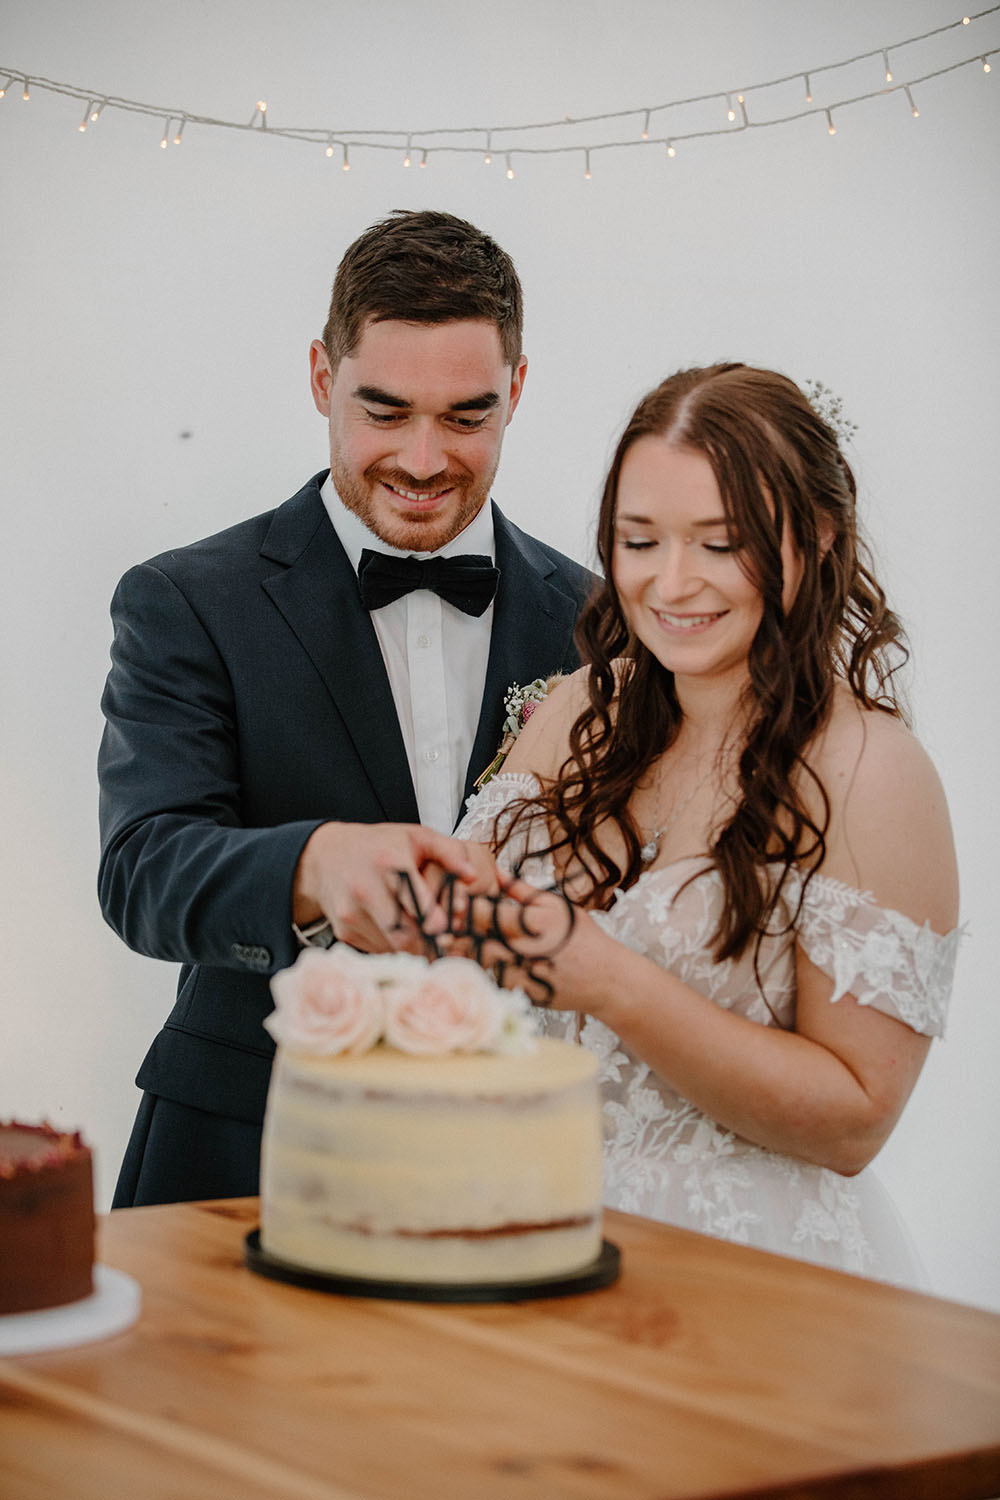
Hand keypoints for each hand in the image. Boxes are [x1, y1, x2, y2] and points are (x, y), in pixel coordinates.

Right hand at [292, 822, 482, 953]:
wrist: (325, 855)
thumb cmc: (379, 845)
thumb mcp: (415, 836)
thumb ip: (450, 852)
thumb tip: (473, 877)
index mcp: (390, 864)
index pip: (422, 910)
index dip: (444, 926)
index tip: (456, 929)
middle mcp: (366, 890)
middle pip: (408, 938)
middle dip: (432, 945)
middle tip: (450, 946)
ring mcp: (352, 914)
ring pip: (395, 950)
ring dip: (415, 949)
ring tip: (429, 938)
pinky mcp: (344, 932)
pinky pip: (379, 951)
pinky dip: (395, 948)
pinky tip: (403, 933)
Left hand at [459, 872, 603, 1009]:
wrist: (605, 978)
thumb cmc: (581, 937)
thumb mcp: (556, 905)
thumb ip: (521, 890)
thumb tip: (495, 871)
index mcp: (532, 922)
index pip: (485, 914)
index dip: (465, 909)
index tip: (455, 905)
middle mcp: (525, 949)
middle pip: (477, 939)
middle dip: (458, 933)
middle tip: (444, 927)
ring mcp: (522, 974)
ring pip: (479, 963)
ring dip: (464, 953)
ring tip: (452, 945)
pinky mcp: (522, 993)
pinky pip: (491, 981)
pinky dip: (480, 972)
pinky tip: (473, 964)